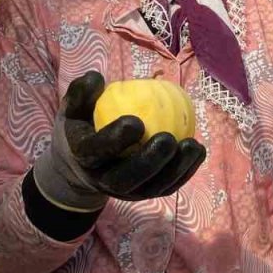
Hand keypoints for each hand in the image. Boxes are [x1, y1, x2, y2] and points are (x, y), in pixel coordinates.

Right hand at [33, 71, 207, 210]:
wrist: (85, 163)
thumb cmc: (84, 125)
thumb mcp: (74, 106)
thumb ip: (81, 91)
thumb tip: (96, 78)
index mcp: (83, 158)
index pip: (96, 152)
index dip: (115, 140)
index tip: (137, 122)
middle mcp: (103, 180)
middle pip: (125, 179)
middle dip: (149, 162)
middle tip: (168, 138)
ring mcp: (126, 191)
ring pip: (151, 187)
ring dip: (175, 169)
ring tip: (193, 146)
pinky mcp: (145, 194)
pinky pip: (167, 186)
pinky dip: (185, 171)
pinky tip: (198, 150)